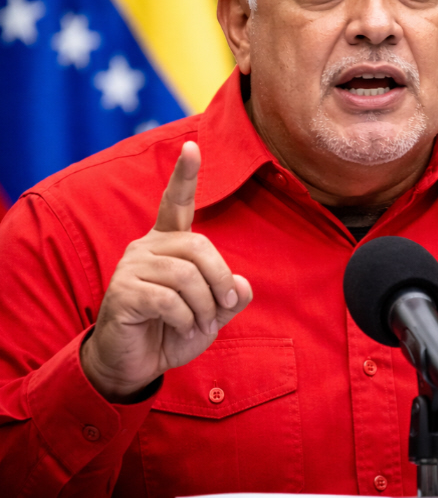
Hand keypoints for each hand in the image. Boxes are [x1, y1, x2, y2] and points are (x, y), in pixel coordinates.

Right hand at [80, 141, 252, 401]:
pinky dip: (186, 319)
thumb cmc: (175, 329)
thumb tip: (243, 285)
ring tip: (200, 324)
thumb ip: (231, 295)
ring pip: (186, 275)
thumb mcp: (212, 312)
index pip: (176, 202)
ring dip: (203, 306)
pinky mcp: (122, 292)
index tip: (192, 145)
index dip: (185, 175)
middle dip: (220, 279)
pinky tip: (182, 329)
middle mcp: (147, 246)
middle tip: (223, 307)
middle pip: (199, 246)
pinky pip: (168, 300)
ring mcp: (131, 267)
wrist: (135, 363)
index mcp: (168, 242)